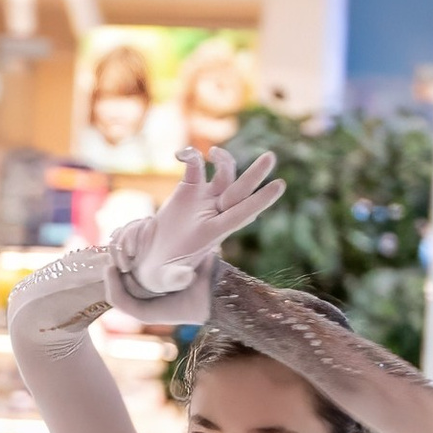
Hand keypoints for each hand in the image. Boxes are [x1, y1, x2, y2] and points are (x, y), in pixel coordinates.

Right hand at [119, 145, 283, 306]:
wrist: (152, 259)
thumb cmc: (162, 274)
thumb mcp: (167, 279)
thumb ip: (176, 278)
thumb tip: (185, 277)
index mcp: (214, 234)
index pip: (241, 215)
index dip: (260, 201)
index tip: (280, 185)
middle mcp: (214, 214)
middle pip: (240, 190)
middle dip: (255, 174)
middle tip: (270, 157)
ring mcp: (203, 200)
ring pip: (223, 174)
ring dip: (223, 160)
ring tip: (213, 153)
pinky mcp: (188, 189)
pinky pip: (195, 167)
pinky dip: (190, 157)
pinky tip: (179, 155)